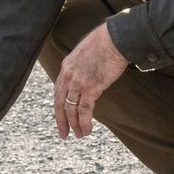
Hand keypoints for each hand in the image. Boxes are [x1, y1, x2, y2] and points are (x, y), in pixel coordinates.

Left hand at [54, 23, 128, 138]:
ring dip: (74, 124)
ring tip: (79, 135)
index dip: (59, 105)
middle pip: (60, 102)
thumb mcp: (86, 51)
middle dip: (61, 120)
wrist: (115, 39)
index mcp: (66, 66)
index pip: (58, 90)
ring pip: (71, 109)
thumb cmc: (106, 41)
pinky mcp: (90, 88)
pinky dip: (84, 122)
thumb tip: (90, 70)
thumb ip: (83, 64)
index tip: (61, 115)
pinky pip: (84, 110)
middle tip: (63, 133)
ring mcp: (78, 83)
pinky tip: (87, 130)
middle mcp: (68, 75)